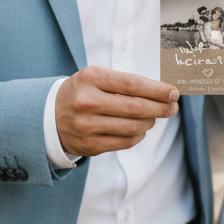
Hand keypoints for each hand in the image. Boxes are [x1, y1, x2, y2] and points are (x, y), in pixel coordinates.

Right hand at [56, 66, 179, 156]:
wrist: (49, 115)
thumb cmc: (83, 91)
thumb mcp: (97, 77)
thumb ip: (127, 82)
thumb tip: (164, 93)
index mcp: (91, 78)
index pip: (133, 84)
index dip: (158, 90)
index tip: (174, 92)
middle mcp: (87, 102)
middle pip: (136, 107)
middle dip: (161, 107)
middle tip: (173, 107)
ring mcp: (86, 126)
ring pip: (133, 127)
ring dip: (151, 122)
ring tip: (154, 116)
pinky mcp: (89, 145)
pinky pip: (125, 142)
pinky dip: (139, 135)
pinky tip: (140, 129)